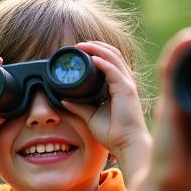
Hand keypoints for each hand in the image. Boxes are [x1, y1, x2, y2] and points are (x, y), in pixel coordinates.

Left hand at [61, 41, 150, 181]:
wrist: (127, 144)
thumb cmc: (114, 133)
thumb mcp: (91, 116)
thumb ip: (79, 106)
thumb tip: (63, 99)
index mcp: (119, 86)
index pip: (111, 62)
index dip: (96, 53)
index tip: (79, 51)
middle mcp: (125, 82)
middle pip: (113, 55)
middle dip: (95, 46)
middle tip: (78, 45)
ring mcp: (127, 84)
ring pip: (114, 58)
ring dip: (97, 49)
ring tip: (81, 46)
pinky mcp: (126, 90)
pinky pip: (114, 71)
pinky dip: (103, 62)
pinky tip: (92, 58)